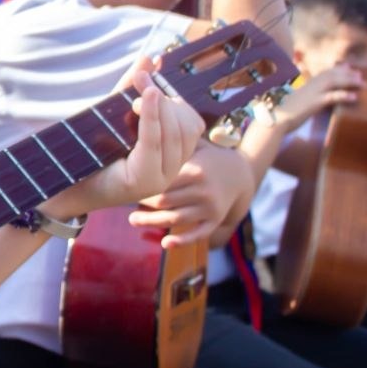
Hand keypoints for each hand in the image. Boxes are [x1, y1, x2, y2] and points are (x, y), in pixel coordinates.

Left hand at [47, 67, 203, 219]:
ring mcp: (161, 178)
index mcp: (172, 154)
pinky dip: (150, 117)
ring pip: (174, 133)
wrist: (69, 181)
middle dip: (165, 98)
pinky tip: (143, 100)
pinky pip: (154, 142)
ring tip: (136, 94)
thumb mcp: (117, 113)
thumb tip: (151, 57)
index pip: (192, 123)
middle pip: (186, 126)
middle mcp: (172, 168)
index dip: (176, 98)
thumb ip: (134, 87)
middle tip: (141, 81)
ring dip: (158, 106)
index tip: (150, 79)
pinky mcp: (145, 180)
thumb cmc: (94, 148)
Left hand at [128, 143, 253, 247]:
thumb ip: (173, 142)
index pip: (163, 182)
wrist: (240, 173)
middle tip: (126, 207)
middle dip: (144, 205)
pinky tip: (165, 243)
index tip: (130, 185)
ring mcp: (210, 208)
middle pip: (166, 202)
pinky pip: (198, 234)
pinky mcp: (215, 220)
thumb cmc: (208, 157)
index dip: (144, 186)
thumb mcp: (194, 146)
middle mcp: (203, 191)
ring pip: (176, 219)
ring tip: (133, 220)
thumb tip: (143, 123)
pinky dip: (182, 241)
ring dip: (152, 222)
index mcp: (195, 171)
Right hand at [272, 65, 363, 133]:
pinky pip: (331, 97)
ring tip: (363, 84)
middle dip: (348, 73)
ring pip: (334, 81)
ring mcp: (312, 93)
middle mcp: (310, 85)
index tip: (350, 69)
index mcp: (307, 84)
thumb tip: (312, 101)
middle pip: (332, 74)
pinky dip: (343, 95)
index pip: (325, 72)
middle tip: (361, 76)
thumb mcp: (297, 103)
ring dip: (350, 81)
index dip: (339, 69)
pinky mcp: (313, 103)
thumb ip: (306, 98)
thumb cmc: (283, 113)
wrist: (274, 119)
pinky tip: (354, 97)